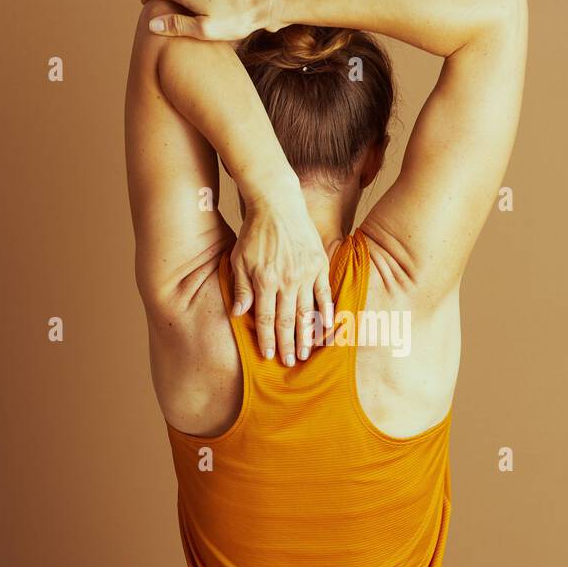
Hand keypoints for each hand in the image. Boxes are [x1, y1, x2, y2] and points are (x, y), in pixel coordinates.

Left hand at [231, 182, 333, 366]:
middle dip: (288, 344)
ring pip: (307, 311)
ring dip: (306, 335)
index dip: (267, 339)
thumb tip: (239, 314)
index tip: (270, 355)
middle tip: (290, 363)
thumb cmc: (254, 233)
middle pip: (286, 320)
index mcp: (265, 280)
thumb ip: (242, 288)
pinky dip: (327, 311)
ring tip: (307, 353)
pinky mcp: (319, 264)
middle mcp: (286, 280)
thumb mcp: (238, 259)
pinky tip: (328, 326)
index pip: (265, 317)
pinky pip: (325, 293)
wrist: (277, 204)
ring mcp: (305, 273)